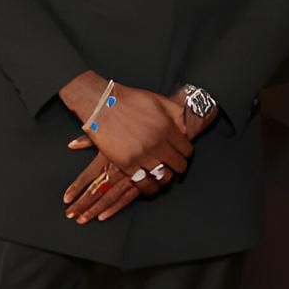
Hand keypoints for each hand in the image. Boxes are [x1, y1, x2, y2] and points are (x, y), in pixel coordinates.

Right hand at [61, 85, 212, 223]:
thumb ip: (176, 114)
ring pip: (163, 177)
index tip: (181, 155)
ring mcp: (142, 156)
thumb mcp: (158, 100)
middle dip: (178, 166)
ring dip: (165, 178)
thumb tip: (186, 130)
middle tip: (173, 166)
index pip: (187, 150)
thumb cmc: (128, 100)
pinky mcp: (127, 164)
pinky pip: (144, 183)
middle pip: (178, 165)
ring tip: (162, 175)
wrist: (102, 105)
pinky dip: (150, 188)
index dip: (185, 154)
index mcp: (167, 128)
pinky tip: (151, 186)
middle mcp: (157, 143)